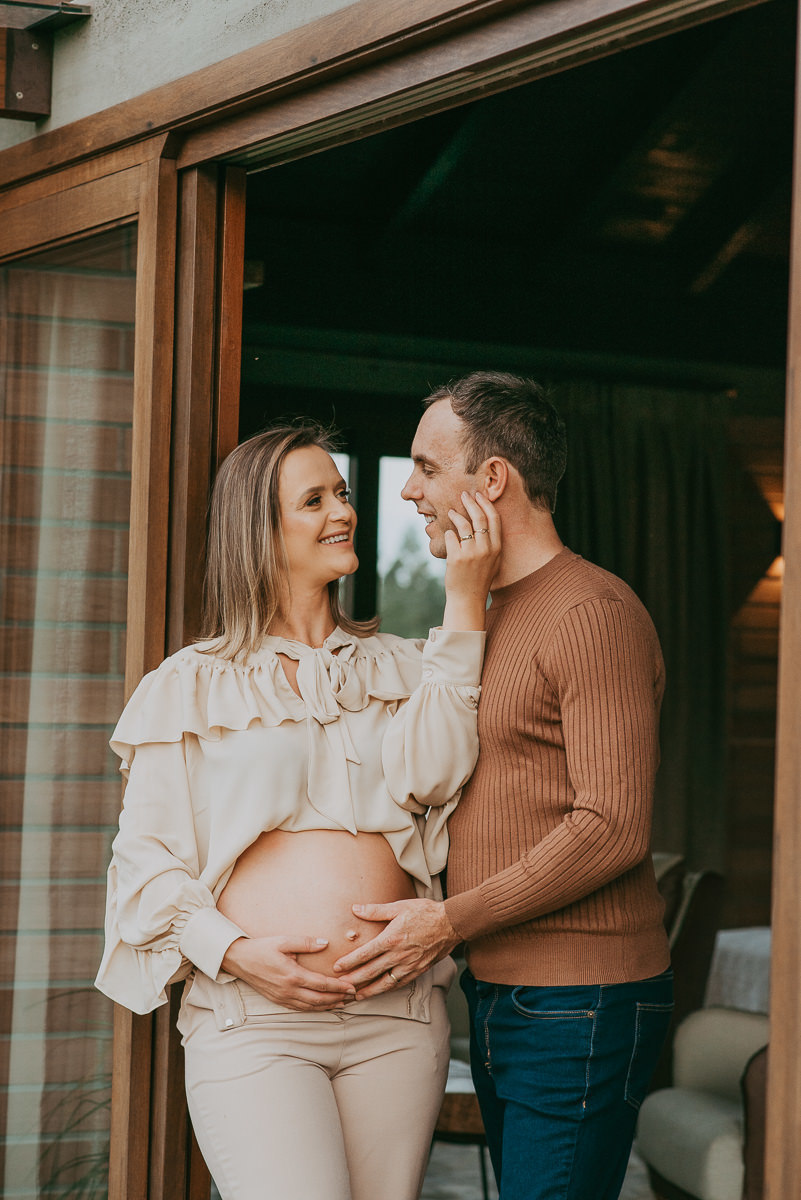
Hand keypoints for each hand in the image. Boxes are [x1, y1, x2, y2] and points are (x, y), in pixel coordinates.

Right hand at [222, 936, 357, 1010]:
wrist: (239, 960)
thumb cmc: (261, 948)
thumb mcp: (283, 941)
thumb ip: (306, 943)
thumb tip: (325, 943)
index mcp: (292, 975)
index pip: (322, 984)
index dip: (339, 987)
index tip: (352, 987)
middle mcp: (289, 990)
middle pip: (319, 999)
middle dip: (337, 998)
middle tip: (352, 996)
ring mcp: (283, 998)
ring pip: (310, 1007)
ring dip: (328, 1006)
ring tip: (342, 1002)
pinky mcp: (278, 1000)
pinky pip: (300, 1008)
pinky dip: (314, 1008)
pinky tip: (321, 1006)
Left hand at [332, 899, 459, 998]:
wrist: (451, 923)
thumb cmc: (425, 912)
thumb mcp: (399, 906)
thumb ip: (376, 910)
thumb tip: (355, 908)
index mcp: (392, 938)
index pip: (365, 953)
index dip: (350, 962)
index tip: (337, 967)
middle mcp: (399, 955)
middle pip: (371, 971)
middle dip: (353, 980)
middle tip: (338, 986)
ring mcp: (409, 965)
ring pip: (384, 982)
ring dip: (368, 990)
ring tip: (355, 996)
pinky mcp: (418, 970)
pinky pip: (399, 983)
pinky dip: (386, 989)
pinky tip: (378, 991)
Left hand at [443, 491, 500, 630]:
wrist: (467, 598)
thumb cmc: (478, 578)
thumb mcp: (492, 560)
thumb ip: (491, 542)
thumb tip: (483, 519)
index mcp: (497, 548)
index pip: (494, 519)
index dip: (486, 504)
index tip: (478, 495)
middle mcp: (486, 549)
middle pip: (479, 517)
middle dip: (471, 502)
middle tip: (463, 495)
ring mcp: (471, 553)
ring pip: (463, 524)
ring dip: (456, 514)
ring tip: (451, 512)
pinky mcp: (456, 558)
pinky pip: (451, 536)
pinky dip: (448, 533)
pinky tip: (448, 535)